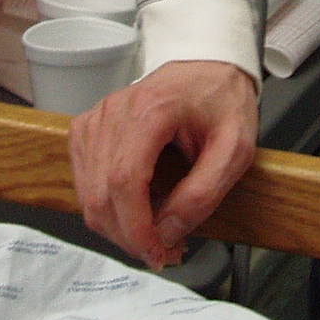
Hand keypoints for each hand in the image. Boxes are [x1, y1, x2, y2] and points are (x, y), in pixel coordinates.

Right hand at [67, 60, 260, 268]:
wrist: (208, 66)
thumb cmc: (222, 99)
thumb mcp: (235, 148)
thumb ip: (204, 193)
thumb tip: (169, 231)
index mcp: (150, 110)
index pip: (124, 180)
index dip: (135, 227)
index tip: (156, 253)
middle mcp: (114, 112)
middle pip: (100, 193)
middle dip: (128, 236)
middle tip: (163, 253)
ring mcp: (96, 118)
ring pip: (88, 193)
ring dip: (117, 226)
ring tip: (154, 235)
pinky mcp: (88, 128)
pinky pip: (84, 180)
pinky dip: (105, 206)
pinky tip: (134, 212)